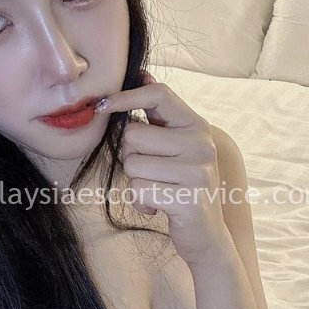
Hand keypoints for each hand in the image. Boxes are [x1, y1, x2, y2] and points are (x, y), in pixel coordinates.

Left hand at [96, 71, 230, 267]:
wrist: (206, 235)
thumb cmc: (181, 186)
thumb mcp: (176, 146)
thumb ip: (160, 115)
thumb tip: (142, 73)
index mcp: (196, 125)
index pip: (158, 94)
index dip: (126, 96)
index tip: (102, 105)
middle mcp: (201, 143)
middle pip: (133, 135)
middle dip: (131, 157)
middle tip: (152, 173)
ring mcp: (197, 170)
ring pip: (132, 164)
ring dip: (135, 183)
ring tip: (157, 191)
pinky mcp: (188, 198)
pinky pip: (137, 189)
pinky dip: (140, 202)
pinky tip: (158, 207)